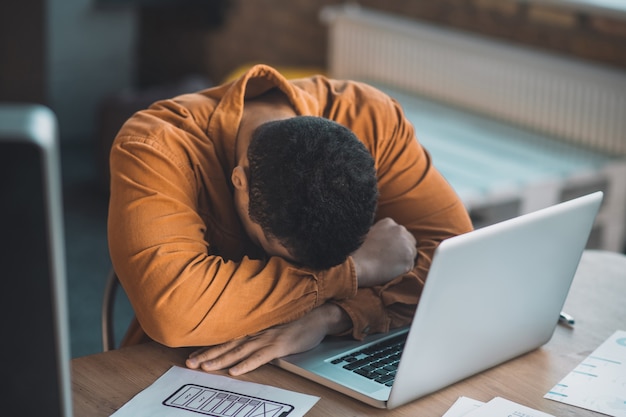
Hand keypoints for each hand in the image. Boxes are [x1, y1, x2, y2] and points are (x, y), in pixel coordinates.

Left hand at [186, 304, 349, 375]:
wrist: (319, 314)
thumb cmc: (298, 320)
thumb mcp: (274, 325)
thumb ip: (259, 333)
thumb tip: (244, 344)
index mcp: (254, 327)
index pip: (227, 339)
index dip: (209, 346)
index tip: (192, 354)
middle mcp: (257, 331)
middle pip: (228, 344)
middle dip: (207, 354)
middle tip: (189, 363)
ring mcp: (268, 338)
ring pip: (239, 350)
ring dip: (221, 360)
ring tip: (204, 367)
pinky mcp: (280, 345)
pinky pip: (260, 356)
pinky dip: (247, 364)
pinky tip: (235, 371)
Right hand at [351, 217, 416, 286]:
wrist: (358, 265)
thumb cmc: (359, 253)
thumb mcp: (367, 234)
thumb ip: (380, 233)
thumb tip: (384, 238)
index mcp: (388, 222)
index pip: (400, 233)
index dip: (395, 243)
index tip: (387, 250)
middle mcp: (399, 229)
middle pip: (409, 241)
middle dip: (402, 249)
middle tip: (390, 259)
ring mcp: (405, 243)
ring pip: (411, 253)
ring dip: (403, 260)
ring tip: (388, 265)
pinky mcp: (408, 258)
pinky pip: (410, 266)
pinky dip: (402, 270)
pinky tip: (390, 270)